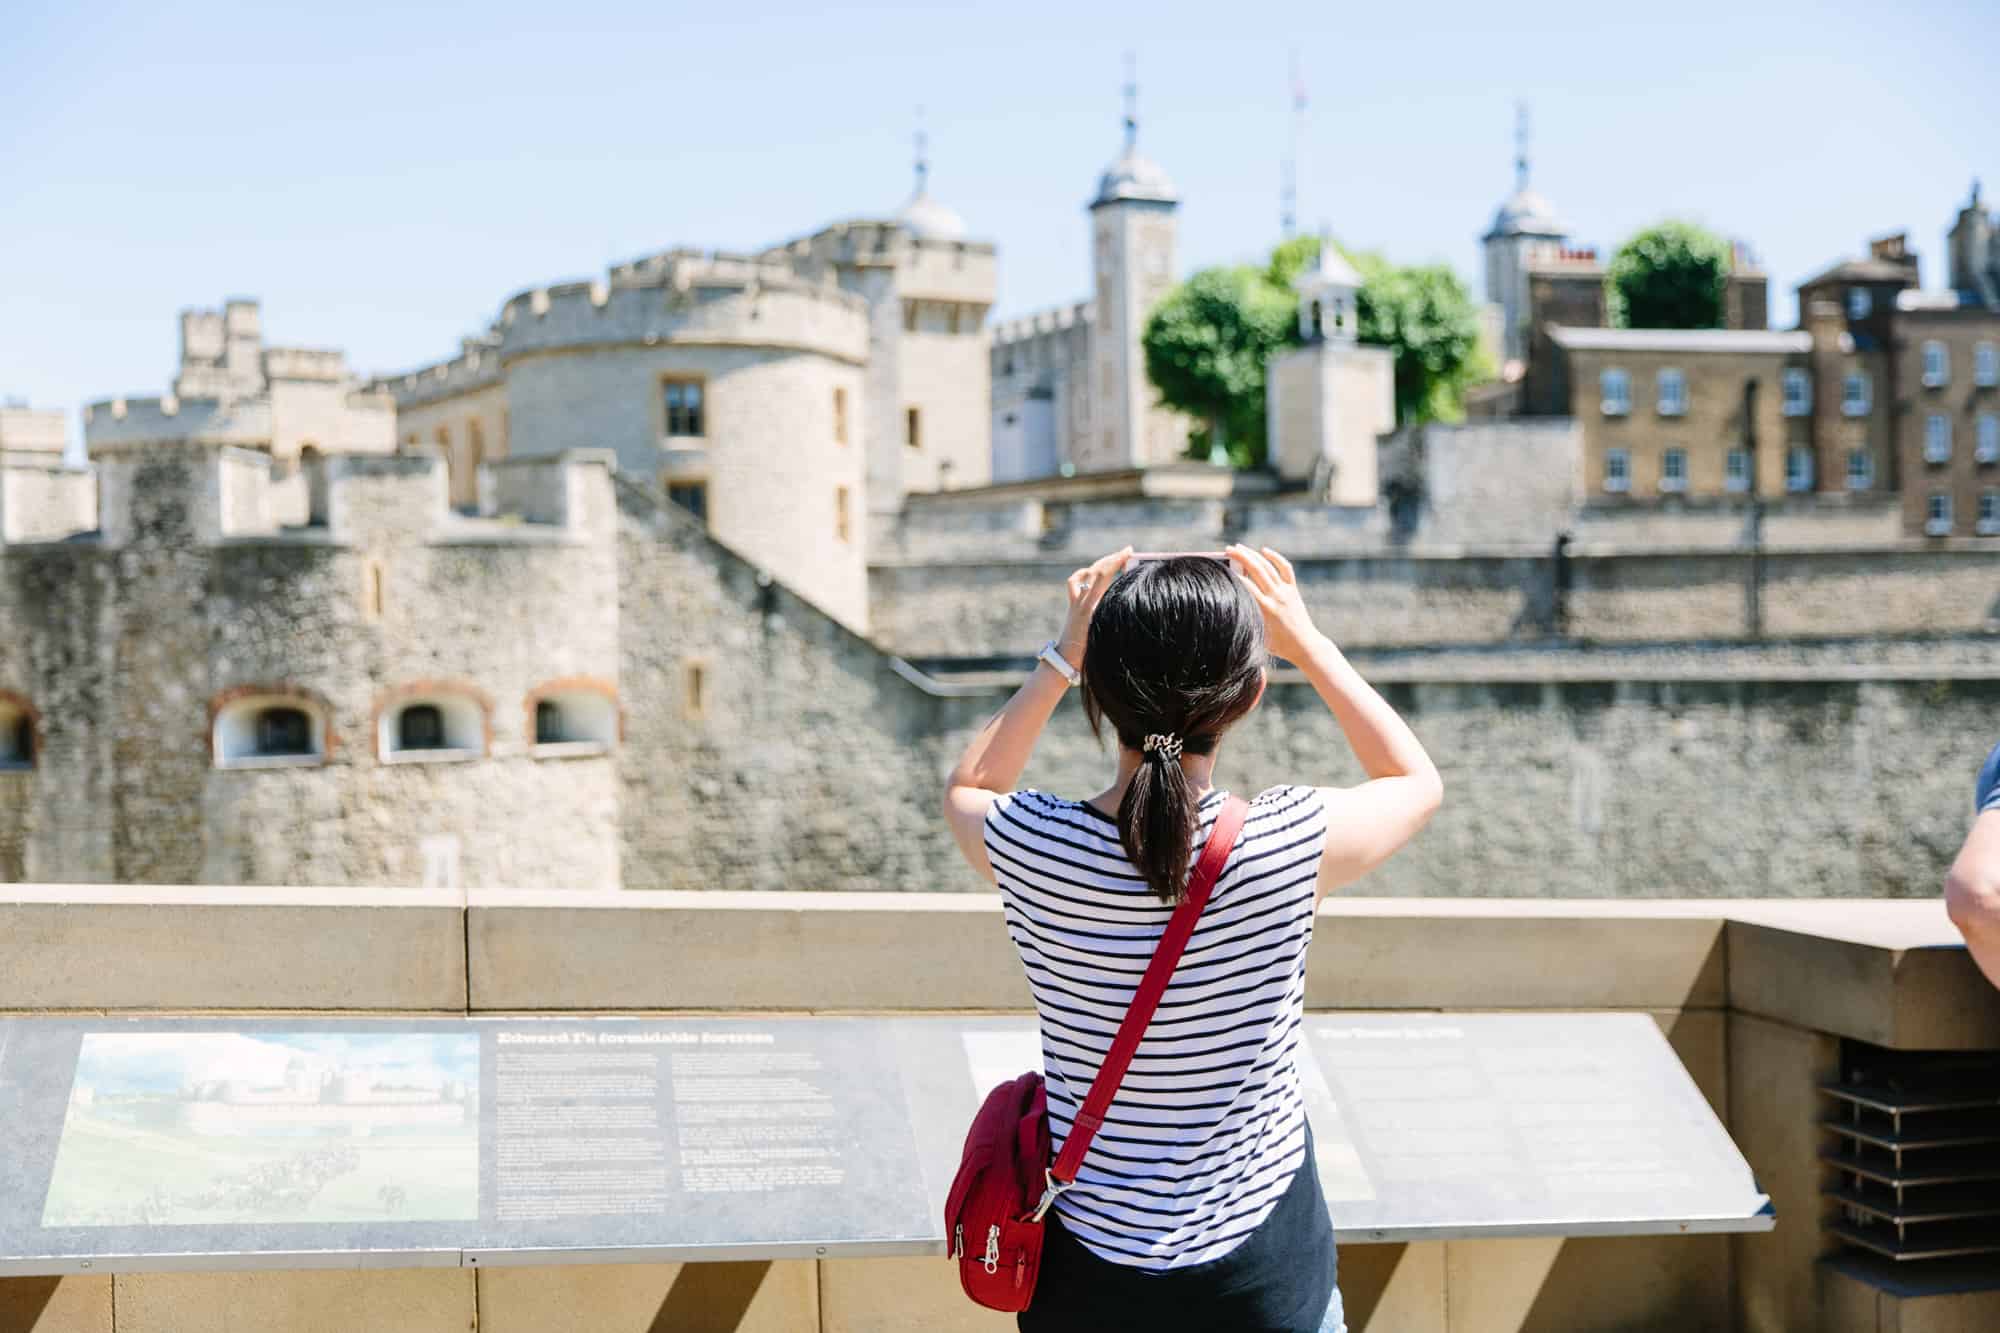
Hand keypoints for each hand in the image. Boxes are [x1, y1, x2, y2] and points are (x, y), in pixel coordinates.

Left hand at [1057, 547, 1132, 659]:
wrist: (1066, 659)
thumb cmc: (1088, 653)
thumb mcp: (1105, 633)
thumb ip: (1114, 614)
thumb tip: (1129, 600)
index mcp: (1091, 606)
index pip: (1104, 574)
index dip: (1116, 560)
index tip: (1129, 551)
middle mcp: (1082, 600)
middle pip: (1097, 570)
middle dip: (1112, 558)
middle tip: (1127, 550)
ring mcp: (1075, 601)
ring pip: (1087, 574)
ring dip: (1101, 564)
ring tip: (1114, 558)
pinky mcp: (1072, 605)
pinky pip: (1075, 583)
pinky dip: (1084, 574)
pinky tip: (1091, 573)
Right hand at [1226, 544, 1324, 663]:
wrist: (1305, 646)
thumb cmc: (1280, 646)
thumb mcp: (1258, 636)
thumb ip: (1246, 620)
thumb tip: (1231, 606)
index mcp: (1266, 609)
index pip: (1247, 585)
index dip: (1234, 575)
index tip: (1222, 567)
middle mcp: (1276, 596)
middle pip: (1257, 570)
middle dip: (1241, 557)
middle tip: (1228, 549)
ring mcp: (1286, 591)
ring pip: (1268, 566)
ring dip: (1253, 554)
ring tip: (1240, 547)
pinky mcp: (1293, 590)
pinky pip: (1285, 568)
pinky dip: (1275, 557)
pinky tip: (1264, 551)